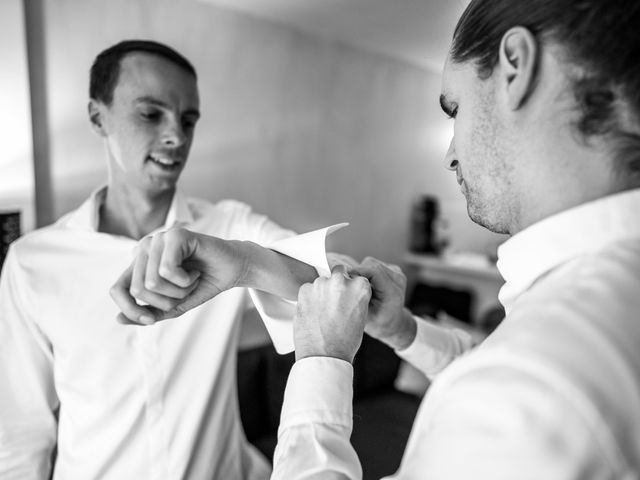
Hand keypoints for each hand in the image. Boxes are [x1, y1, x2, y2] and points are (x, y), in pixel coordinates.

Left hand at [110, 227, 246, 324]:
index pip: (117, 289)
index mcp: (139, 262)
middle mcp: (144, 247)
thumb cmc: (203, 283)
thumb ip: (148, 313)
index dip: (131, 310)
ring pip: (152, 282)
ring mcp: (158, 239)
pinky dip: (185, 280)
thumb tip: (118, 319)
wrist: (233, 269)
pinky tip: (195, 271)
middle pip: (138, 290)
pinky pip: (167, 270)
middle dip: (166, 301)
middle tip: (184, 291)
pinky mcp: (175, 236)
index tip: (151, 320)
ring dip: (178, 291)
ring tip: (191, 280)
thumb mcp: (173, 305)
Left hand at [294, 266, 371, 362]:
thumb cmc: (344, 342)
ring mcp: (321, 284)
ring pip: (321, 282)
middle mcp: (341, 281)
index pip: (355, 278)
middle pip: (338, 272)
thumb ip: (354, 298)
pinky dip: (308, 299)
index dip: (350, 289)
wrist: (324, 356)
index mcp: (360, 287)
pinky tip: (312, 314)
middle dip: (336, 284)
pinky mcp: (304, 290)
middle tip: (332, 303)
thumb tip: (345, 291)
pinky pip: (307, 289)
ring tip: (321, 313)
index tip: (345, 299)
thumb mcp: (360, 317)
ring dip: (321, 292)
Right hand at [353, 257, 415, 349]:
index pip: (374, 272)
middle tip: (351, 284)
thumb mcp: (365, 316)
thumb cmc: (378, 322)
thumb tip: (344, 285)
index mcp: (392, 292)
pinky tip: (368, 283)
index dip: (357, 271)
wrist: (393, 322)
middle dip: (359, 272)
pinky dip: (368, 271)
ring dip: (363, 271)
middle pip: (372, 265)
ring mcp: (398, 274)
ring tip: (361, 285)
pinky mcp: (395, 270)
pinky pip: (376, 264)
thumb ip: (357, 300)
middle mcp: (398, 280)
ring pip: (372, 262)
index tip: (344, 277)